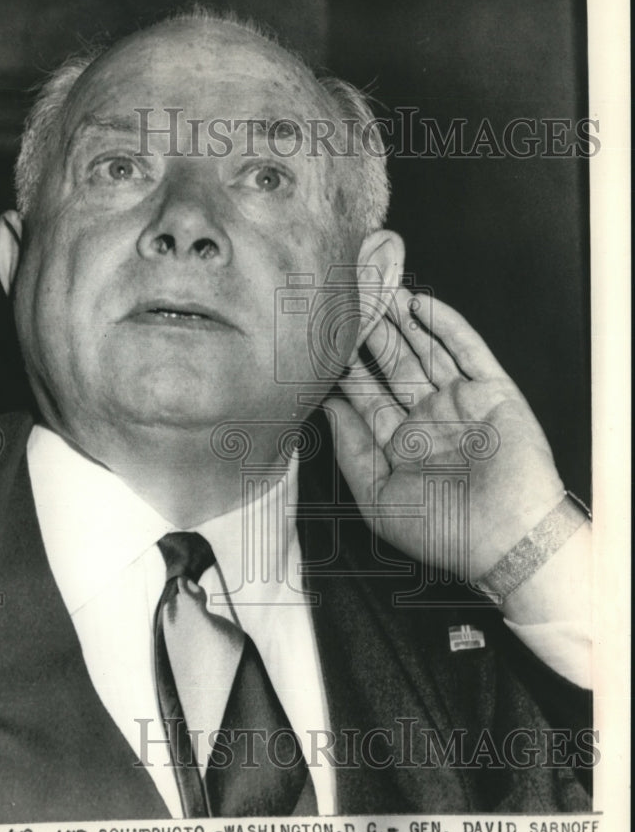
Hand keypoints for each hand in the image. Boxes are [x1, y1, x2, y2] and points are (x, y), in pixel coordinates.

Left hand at [325, 286, 565, 580]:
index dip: (347, 370)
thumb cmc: (444, 533)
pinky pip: (467, 350)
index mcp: (401, 446)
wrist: (507, 540)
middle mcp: (429, 421)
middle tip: (350, 304)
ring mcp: (461, 404)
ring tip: (379, 291)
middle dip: (372, 336)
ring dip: (404, 323)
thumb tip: (330, 410)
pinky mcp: (493, 392)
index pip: (368, 398)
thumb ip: (352, 452)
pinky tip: (420, 305)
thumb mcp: (379, 498)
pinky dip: (445, 326)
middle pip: (394, 367)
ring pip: (427, 352)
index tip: (323, 343)